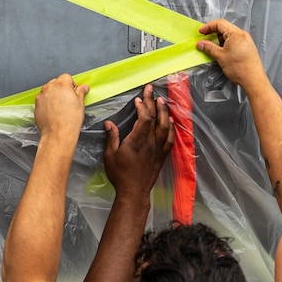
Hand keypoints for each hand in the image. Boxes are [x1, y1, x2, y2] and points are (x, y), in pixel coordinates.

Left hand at [34, 74, 88, 141]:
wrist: (58, 134)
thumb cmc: (69, 121)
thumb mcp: (80, 103)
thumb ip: (81, 92)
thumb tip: (83, 88)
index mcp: (61, 84)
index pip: (66, 77)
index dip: (71, 84)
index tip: (74, 91)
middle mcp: (49, 88)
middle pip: (56, 83)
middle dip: (62, 89)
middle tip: (68, 100)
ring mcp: (41, 96)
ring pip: (48, 91)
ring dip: (54, 96)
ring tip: (60, 108)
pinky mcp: (36, 105)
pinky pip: (43, 100)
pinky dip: (47, 103)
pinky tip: (54, 112)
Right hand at [103, 84, 174, 198]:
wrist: (134, 192)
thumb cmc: (120, 175)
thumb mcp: (110, 156)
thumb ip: (112, 138)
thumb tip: (109, 124)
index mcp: (137, 140)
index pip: (144, 118)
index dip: (143, 106)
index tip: (138, 99)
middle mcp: (150, 142)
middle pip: (155, 118)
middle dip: (153, 101)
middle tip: (151, 88)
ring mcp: (158, 149)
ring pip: (165, 126)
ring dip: (164, 112)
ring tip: (162, 101)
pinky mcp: (162, 156)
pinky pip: (170, 139)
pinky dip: (171, 128)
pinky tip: (171, 121)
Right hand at [197, 19, 268, 92]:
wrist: (253, 79)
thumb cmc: (240, 68)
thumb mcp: (220, 56)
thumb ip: (209, 48)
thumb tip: (201, 44)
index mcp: (236, 34)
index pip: (220, 23)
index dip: (208, 26)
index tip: (201, 32)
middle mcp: (242, 34)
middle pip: (225, 27)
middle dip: (213, 32)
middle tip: (205, 39)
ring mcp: (246, 40)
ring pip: (229, 34)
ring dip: (219, 38)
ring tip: (212, 47)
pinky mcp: (247, 46)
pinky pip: (234, 40)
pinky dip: (226, 43)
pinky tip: (222, 50)